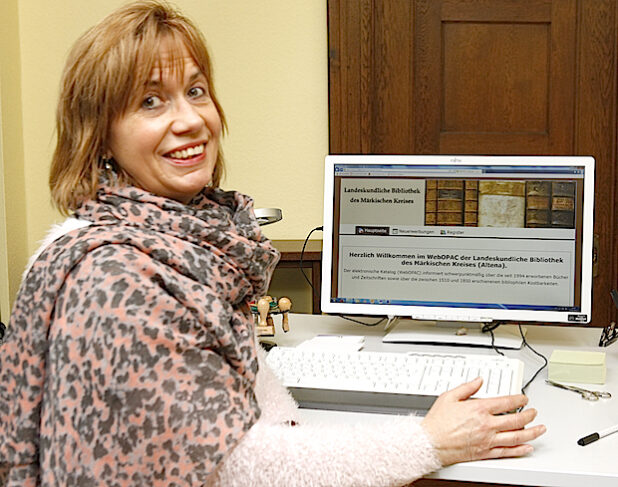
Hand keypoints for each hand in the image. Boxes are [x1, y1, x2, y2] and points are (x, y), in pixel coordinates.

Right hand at [421, 377, 545, 465]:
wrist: (430, 443)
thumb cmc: (437, 422)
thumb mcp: (449, 397)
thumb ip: (467, 388)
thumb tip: (479, 381)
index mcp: (479, 409)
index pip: (506, 403)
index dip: (519, 400)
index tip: (524, 399)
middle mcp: (487, 425)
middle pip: (516, 420)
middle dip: (529, 415)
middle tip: (534, 412)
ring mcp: (488, 440)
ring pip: (517, 437)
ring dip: (532, 432)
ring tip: (540, 429)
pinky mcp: (485, 453)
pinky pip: (507, 452)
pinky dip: (520, 450)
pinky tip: (527, 447)